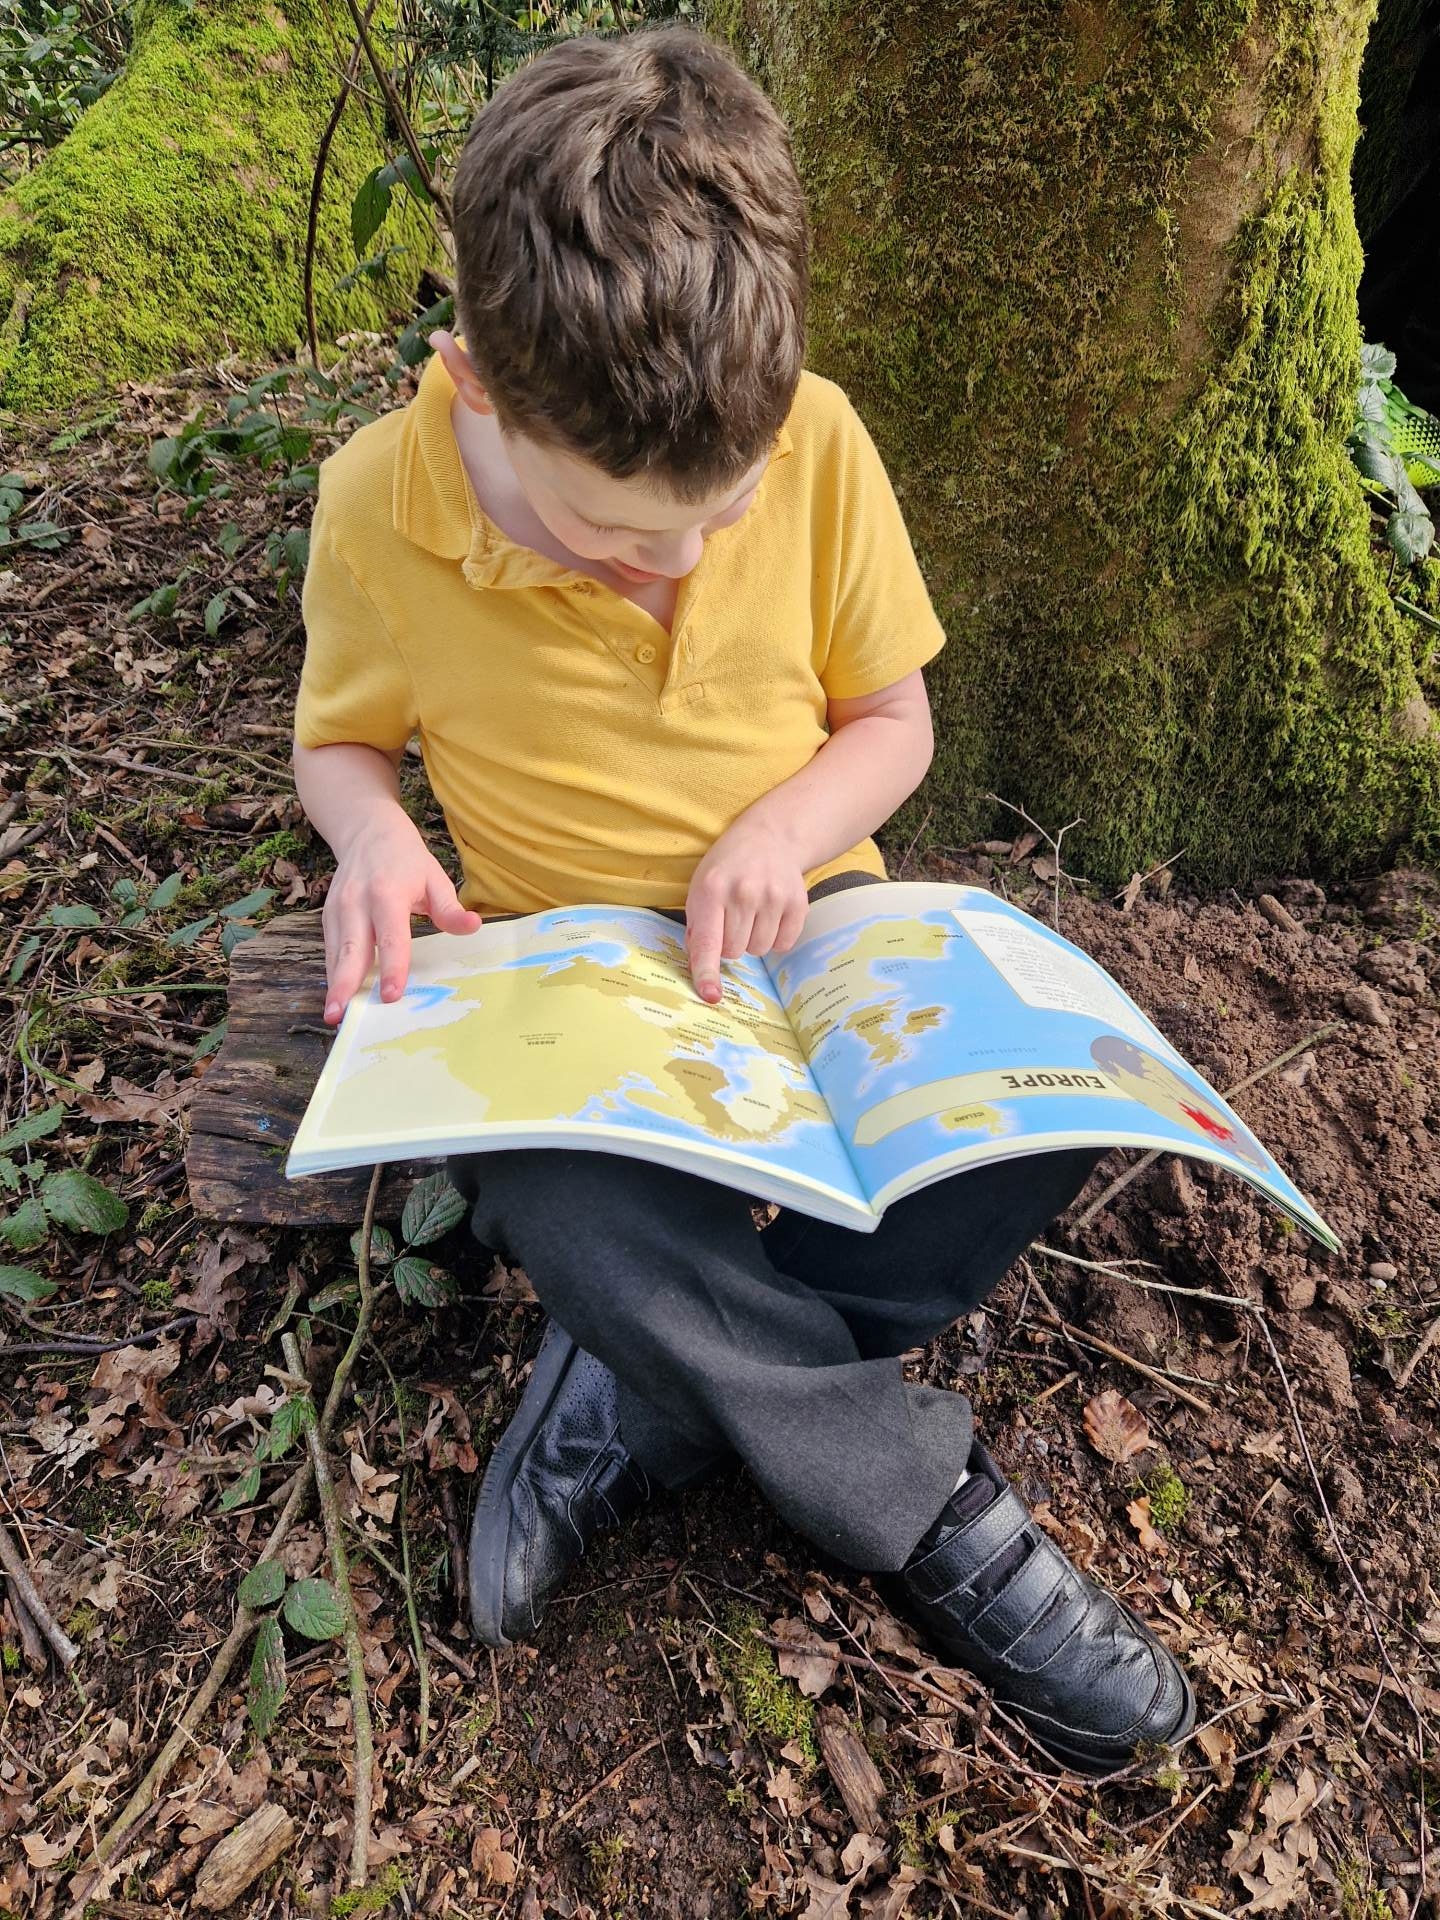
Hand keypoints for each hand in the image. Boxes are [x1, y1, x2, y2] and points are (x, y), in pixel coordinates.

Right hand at [322, 811, 480, 1023]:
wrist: (367, 831)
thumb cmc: (406, 859)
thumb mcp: (434, 877)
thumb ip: (450, 908)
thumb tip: (473, 926)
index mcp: (387, 893)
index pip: (391, 937)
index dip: (392, 967)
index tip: (391, 995)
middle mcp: (357, 903)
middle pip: (351, 949)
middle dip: (346, 983)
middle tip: (342, 1015)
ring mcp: (338, 909)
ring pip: (335, 953)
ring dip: (334, 984)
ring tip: (333, 1015)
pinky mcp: (327, 916)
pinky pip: (330, 950)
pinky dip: (333, 973)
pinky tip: (336, 997)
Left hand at [684, 815, 809, 1004]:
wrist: (770, 836)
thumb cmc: (727, 868)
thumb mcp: (701, 887)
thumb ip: (698, 927)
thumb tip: (702, 967)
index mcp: (712, 889)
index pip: (709, 941)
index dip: (708, 972)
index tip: (711, 996)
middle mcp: (744, 892)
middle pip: (734, 952)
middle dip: (730, 943)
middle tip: (732, 919)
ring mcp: (774, 897)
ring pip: (759, 951)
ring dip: (753, 940)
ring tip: (752, 913)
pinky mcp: (798, 903)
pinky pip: (784, 944)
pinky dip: (775, 937)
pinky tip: (770, 915)